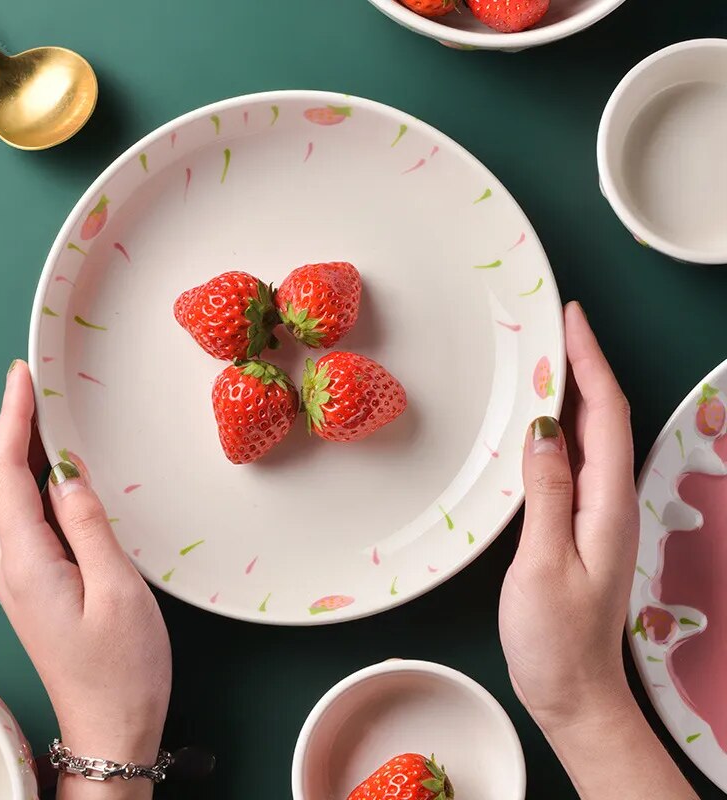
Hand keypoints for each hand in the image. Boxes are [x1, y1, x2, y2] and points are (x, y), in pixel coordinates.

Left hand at [0, 361, 171, 799]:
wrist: (110, 726)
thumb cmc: (122, 666)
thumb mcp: (117, 590)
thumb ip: (88, 526)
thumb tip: (68, 473)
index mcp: (26, 562)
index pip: (4, 472)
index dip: (11, 418)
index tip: (24, 377)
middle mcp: (10, 565)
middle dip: (4, 425)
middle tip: (30, 386)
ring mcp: (18, 577)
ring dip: (11, 449)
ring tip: (39, 415)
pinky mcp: (33, 584)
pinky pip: (17, 517)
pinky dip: (25, 480)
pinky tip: (50, 470)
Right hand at [499, 302, 696, 798]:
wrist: (573, 689)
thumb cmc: (556, 635)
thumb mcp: (545, 562)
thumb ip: (548, 492)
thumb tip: (545, 428)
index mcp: (606, 502)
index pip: (606, 414)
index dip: (591, 361)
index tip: (572, 319)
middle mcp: (608, 499)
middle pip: (604, 416)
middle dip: (584, 363)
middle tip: (553, 326)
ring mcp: (595, 511)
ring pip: (590, 434)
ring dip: (573, 390)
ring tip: (545, 358)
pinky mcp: (578, 523)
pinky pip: (573, 459)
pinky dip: (561, 426)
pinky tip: (540, 420)